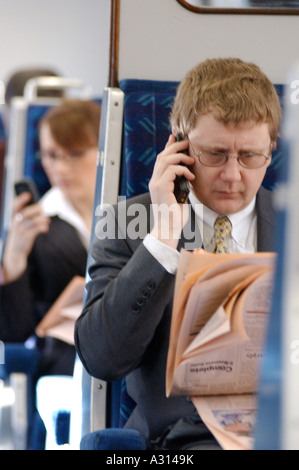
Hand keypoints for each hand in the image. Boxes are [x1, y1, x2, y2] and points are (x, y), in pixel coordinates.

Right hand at [2, 192, 49, 281]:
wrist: (13, 257)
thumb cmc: (17, 240)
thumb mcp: (18, 229)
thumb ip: (24, 219)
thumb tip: (39, 208)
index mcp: (10, 221)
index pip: (13, 208)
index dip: (20, 200)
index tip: (28, 195)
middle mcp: (14, 225)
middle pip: (24, 213)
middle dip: (34, 209)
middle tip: (42, 208)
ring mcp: (19, 233)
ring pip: (31, 222)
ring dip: (41, 219)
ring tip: (47, 220)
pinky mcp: (25, 240)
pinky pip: (35, 230)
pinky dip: (42, 227)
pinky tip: (46, 227)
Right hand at [148, 134, 194, 248]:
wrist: (169, 228)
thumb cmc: (175, 215)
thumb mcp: (180, 195)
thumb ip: (181, 183)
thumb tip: (188, 173)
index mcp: (158, 182)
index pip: (162, 159)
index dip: (168, 146)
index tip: (176, 137)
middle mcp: (154, 181)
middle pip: (162, 156)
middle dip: (175, 146)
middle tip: (187, 142)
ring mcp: (156, 184)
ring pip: (166, 160)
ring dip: (181, 157)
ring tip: (192, 160)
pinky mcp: (160, 187)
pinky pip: (171, 170)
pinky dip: (183, 170)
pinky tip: (191, 176)